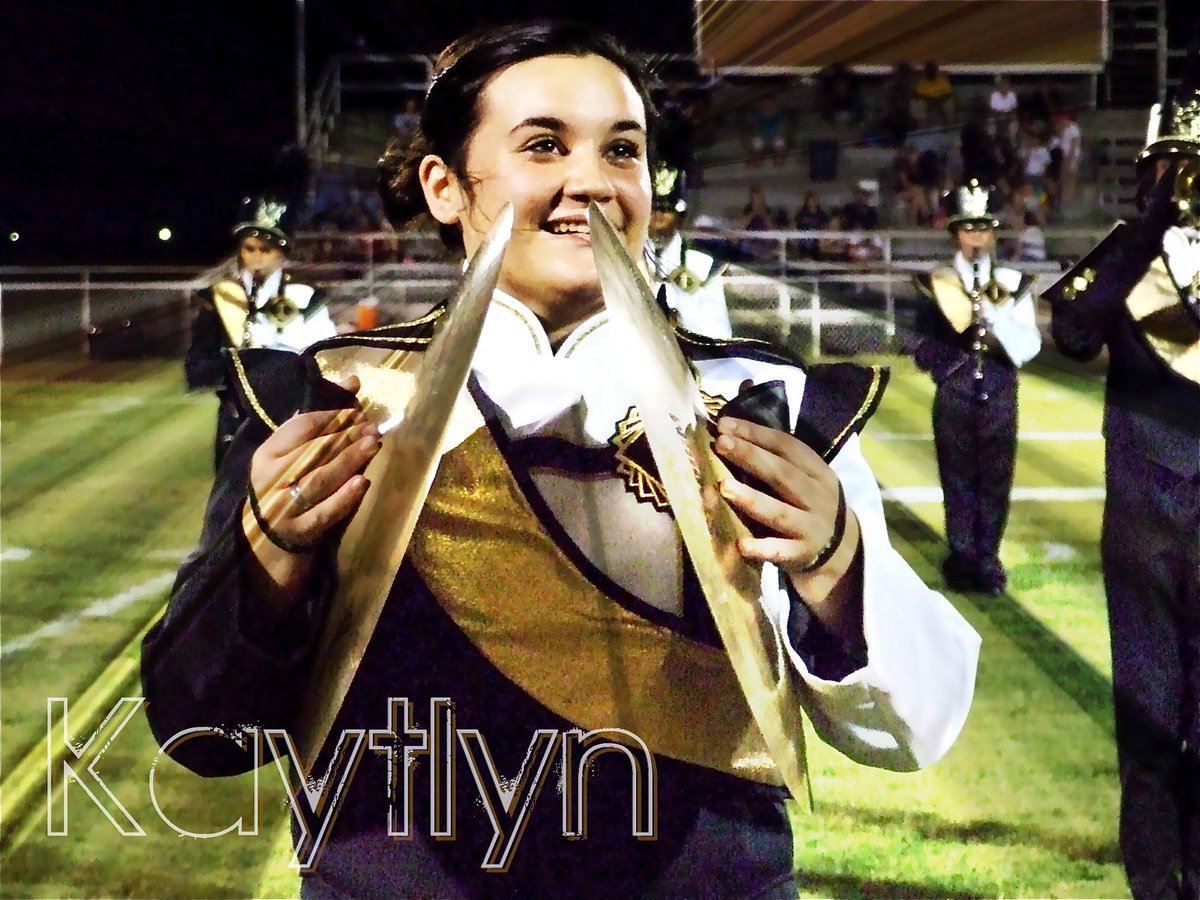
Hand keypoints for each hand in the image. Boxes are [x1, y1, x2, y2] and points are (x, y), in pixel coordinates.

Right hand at [241, 376, 379, 603]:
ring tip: (373, 446)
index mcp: (267, 454)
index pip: (299, 428)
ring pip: (319, 480)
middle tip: (372, 427)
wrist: (268, 538)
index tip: (357, 411)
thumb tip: (354, 381)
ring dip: (349, 462)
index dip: (331, 417)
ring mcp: (285, 507)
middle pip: (312, 452)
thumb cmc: (288, 484)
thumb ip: (323, 419)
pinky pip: (325, 513)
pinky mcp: (300, 530)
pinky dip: (345, 498)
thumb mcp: (296, 452)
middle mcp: (272, 479)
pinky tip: (363, 483)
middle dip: (345, 438)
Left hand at [713, 416, 862, 639]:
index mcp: (817, 470)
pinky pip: (781, 552)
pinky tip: (740, 545)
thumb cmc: (807, 500)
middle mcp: (817, 495)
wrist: (839, 549)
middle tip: (721, 444)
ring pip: (781, 512)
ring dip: (752, 499)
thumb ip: (771, 438)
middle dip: (751, 457)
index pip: (788, 446)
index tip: (724, 425)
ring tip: (723, 487)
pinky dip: (762, 548)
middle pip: (783, 474)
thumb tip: (745, 383)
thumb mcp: (800, 470)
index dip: (756, 434)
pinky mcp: (802, 554)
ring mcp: (812, 526)